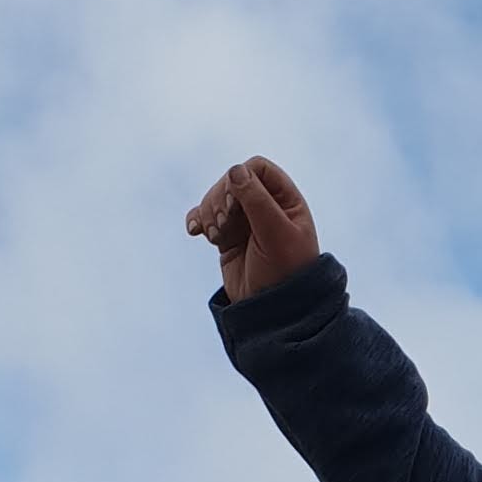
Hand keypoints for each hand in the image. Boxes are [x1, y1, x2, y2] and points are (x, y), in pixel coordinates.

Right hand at [185, 156, 320, 300]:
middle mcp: (266, 208)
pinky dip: (197, 220)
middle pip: (231, 181)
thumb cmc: (285, 274)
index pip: (258, 168)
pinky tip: (194, 232)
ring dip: (208, 212)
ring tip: (216, 235)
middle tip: (223, 223)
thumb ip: (257, 201)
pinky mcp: (227, 238)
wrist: (275, 314)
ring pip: (215, 198)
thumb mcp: (275, 235)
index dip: (240, 179)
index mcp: (287, 201)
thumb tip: (235, 171)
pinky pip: (205, 218)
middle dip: (219, 198)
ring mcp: (245, 222)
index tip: (233, 203)